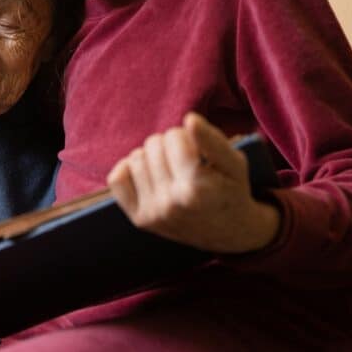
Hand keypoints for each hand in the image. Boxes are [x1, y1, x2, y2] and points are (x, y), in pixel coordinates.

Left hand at [106, 112, 280, 253]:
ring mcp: (152, 214)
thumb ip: (213, 139)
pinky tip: (150, 174)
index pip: (174, 137)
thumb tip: (189, 119)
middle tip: (186, 160)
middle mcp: (170, 204)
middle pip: (153, 145)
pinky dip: (129, 170)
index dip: (187, 136)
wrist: (230, 233)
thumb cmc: (232, 190)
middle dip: (170, 145)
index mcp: (196, 189)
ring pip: (136, 158)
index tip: (198, 150)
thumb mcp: (234, 163)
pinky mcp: (140, 220)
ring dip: (152, 157)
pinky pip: (116, 179)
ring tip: (172, 169)